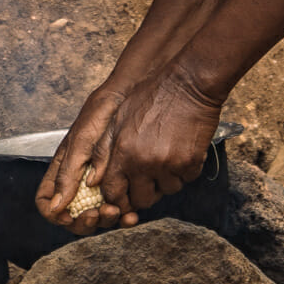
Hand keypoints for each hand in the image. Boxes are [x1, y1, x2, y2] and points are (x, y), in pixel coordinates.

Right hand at [36, 86, 126, 232]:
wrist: (132, 99)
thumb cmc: (102, 115)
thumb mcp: (81, 144)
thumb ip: (67, 175)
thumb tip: (56, 207)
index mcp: (62, 170)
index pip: (46, 201)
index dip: (54, 214)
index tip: (70, 216)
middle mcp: (79, 181)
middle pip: (73, 215)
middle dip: (85, 221)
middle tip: (99, 213)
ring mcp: (101, 184)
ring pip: (97, 215)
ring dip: (106, 219)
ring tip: (118, 211)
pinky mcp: (122, 185)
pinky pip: (119, 209)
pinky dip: (124, 216)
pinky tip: (132, 214)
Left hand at [104, 67, 223, 215]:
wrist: (189, 83)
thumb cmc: (153, 95)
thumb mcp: (119, 117)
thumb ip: (104, 150)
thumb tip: (93, 179)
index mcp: (122, 152)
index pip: (113, 193)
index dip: (118, 198)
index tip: (125, 194)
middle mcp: (143, 162)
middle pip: (141, 199)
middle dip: (144, 193)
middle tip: (150, 179)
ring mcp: (168, 164)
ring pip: (167, 191)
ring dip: (167, 181)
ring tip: (167, 158)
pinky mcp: (190, 163)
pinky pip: (186, 180)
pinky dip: (185, 171)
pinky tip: (182, 152)